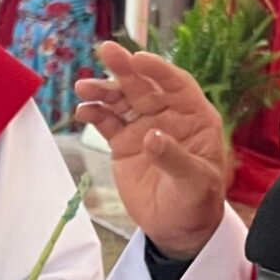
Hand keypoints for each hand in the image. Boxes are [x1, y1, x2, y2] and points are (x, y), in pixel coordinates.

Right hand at [75, 42, 228, 257]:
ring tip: (83, 87)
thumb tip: (150, 136)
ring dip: (103, 90)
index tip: (138, 59)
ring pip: (122, 100)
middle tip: (106, 51)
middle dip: (125, 69)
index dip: (158, 70)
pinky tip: (82, 111)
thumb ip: (174, 158)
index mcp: (195, 118)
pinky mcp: (124, 142)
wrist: (178, 228)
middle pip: (144, 85)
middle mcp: (168, 116)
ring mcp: (143, 127)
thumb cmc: (197, 203)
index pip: (177, 84)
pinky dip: (94, 113)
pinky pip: (107, 121)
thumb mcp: (194, 183)